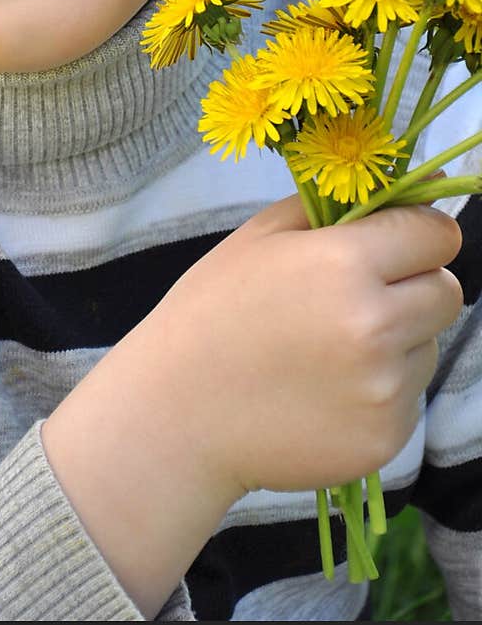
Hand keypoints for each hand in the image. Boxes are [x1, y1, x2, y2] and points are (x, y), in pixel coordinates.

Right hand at [149, 193, 463, 497]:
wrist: (177, 414)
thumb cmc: (211, 312)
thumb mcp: (260, 237)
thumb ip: (334, 205)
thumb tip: (405, 185)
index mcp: (344, 264)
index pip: (437, 234)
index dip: (418, 233)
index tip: (397, 242)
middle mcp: (375, 326)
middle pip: (446, 291)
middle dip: (414, 286)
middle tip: (360, 298)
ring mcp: (384, 389)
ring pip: (428, 346)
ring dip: (396, 342)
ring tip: (326, 352)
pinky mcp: (385, 438)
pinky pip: (408, 399)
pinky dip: (379, 393)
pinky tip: (323, 393)